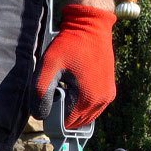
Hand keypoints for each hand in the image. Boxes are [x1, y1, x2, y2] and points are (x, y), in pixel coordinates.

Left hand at [34, 5, 115, 128]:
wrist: (91, 25)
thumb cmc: (68, 45)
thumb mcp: (47, 68)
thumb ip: (40, 94)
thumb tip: (41, 116)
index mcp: (86, 100)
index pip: (63, 124)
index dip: (51, 116)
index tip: (49, 98)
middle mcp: (100, 102)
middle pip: (73, 123)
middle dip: (61, 114)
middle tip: (56, 91)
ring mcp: (107, 97)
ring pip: (83, 118)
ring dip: (71, 110)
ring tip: (65, 89)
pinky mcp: (109, 92)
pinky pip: (92, 110)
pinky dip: (81, 105)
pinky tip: (74, 90)